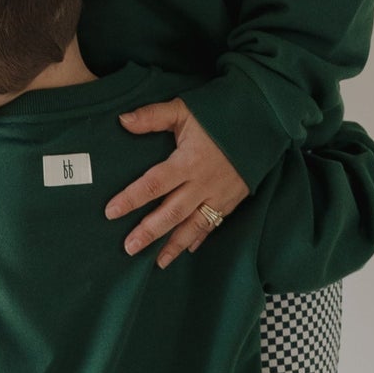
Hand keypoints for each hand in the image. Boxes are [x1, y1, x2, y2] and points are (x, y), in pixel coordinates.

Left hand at [105, 98, 248, 267]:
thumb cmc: (220, 113)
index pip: (154, 184)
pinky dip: (200, 237)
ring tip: (157, 262)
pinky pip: (213, 223)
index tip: (111, 212)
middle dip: (149, 232)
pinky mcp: (232, 199)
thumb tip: (122, 121)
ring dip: (174, 245)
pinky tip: (188, 249)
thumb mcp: (184, 109)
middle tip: (129, 248)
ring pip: (193, 225)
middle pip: (172, 213)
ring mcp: (219, 194)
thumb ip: (152, 116)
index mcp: (188, 161)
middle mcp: (202, 183)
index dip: (131, 199)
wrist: (263, 120)